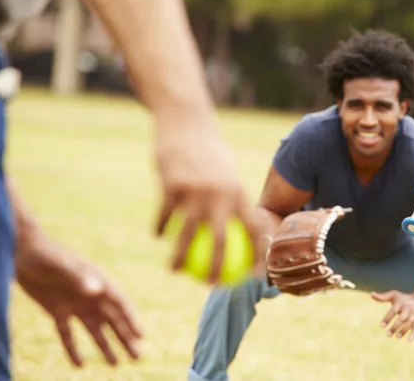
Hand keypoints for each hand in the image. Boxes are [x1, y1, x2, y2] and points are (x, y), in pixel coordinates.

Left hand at [15, 234, 142, 366]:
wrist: (21, 251)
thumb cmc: (44, 254)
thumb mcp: (61, 266)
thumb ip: (79, 277)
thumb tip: (97, 291)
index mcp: (98, 281)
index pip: (120, 304)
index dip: (132, 320)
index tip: (142, 336)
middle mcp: (91, 294)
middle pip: (112, 320)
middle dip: (126, 338)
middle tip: (138, 357)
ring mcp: (75, 303)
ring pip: (95, 329)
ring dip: (106, 346)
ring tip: (117, 364)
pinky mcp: (57, 310)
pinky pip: (68, 334)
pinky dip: (73, 349)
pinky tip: (79, 365)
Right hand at [154, 112, 266, 282]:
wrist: (186, 125)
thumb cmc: (211, 154)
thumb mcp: (228, 174)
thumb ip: (234, 200)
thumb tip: (243, 231)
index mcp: (239, 193)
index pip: (252, 230)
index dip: (256, 255)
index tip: (252, 276)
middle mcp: (219, 195)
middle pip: (219, 242)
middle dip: (216, 269)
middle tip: (211, 286)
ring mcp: (194, 191)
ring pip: (185, 235)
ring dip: (179, 258)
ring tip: (175, 271)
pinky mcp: (171, 186)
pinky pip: (164, 217)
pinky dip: (160, 229)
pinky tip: (157, 236)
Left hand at [371, 291, 413, 341]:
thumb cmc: (404, 299)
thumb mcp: (394, 295)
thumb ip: (382, 297)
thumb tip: (371, 294)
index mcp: (401, 303)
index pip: (393, 311)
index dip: (387, 318)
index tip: (382, 326)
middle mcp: (408, 309)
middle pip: (402, 318)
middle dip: (395, 326)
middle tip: (388, 334)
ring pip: (409, 324)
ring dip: (403, 331)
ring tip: (396, 337)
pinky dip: (413, 334)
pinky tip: (409, 340)